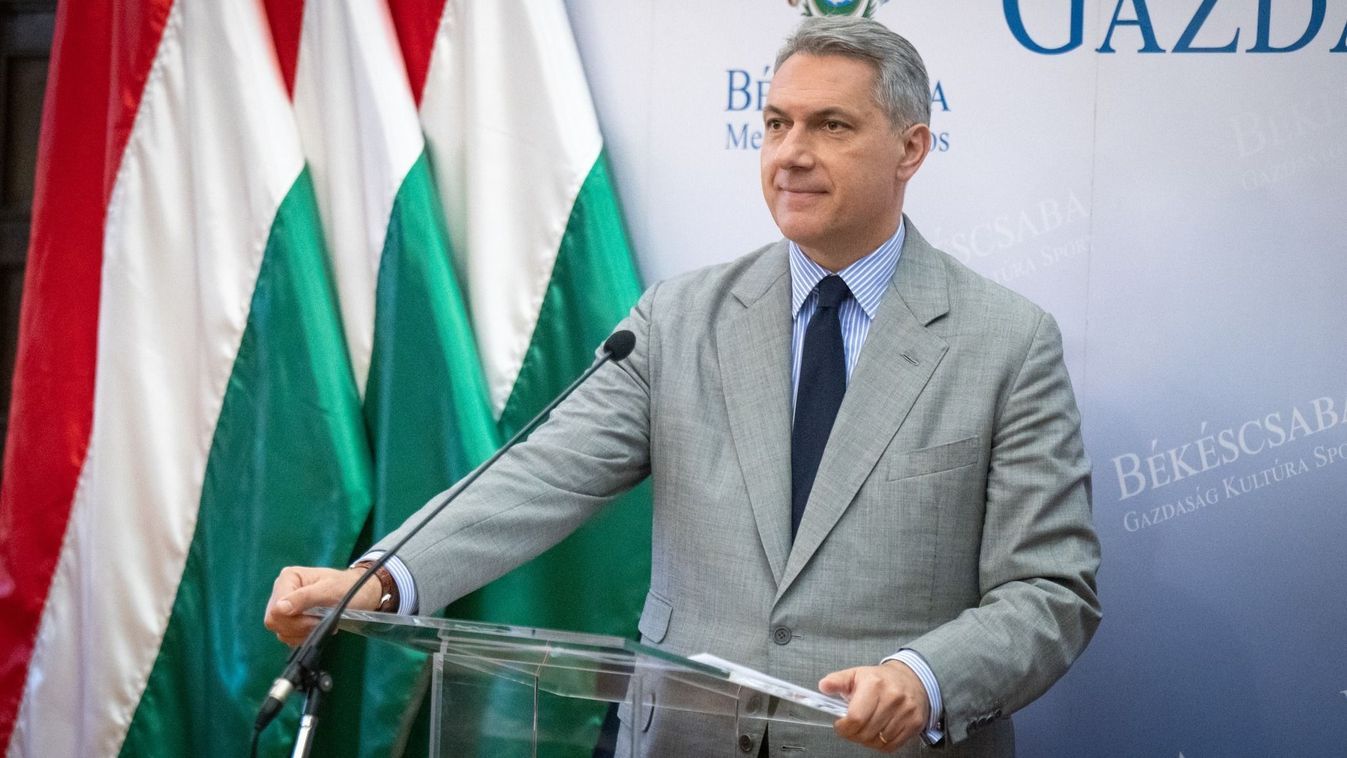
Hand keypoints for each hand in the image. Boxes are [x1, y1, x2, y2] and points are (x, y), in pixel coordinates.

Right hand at [262, 566, 381, 645]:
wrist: (361, 594)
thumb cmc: (348, 588)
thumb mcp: (330, 590)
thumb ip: (304, 598)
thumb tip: (279, 609)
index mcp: (288, 578)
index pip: (275, 610)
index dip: (294, 620)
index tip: (317, 618)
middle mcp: (282, 591)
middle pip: (275, 621)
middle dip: (299, 627)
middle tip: (321, 622)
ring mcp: (285, 606)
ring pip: (281, 631)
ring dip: (303, 632)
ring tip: (321, 623)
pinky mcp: (291, 618)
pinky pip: (288, 636)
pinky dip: (303, 636)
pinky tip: (317, 628)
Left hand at [818, 660, 928, 752]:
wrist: (911, 680)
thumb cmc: (880, 680)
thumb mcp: (855, 675)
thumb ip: (837, 681)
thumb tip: (824, 685)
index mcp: (874, 684)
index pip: (855, 718)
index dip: (844, 727)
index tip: (841, 725)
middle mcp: (892, 697)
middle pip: (866, 732)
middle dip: (854, 734)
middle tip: (852, 728)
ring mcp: (905, 711)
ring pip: (878, 741)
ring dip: (867, 739)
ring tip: (865, 727)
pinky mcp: (914, 723)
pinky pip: (892, 745)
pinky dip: (881, 743)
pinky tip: (878, 731)